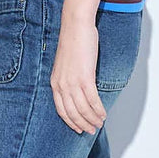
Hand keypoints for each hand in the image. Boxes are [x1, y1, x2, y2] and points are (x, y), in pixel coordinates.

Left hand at [50, 10, 105, 134]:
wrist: (75, 26)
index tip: (78, 129)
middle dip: (82, 124)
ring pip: (83, 109)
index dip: (71, 122)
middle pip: (72, 113)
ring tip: (100, 123)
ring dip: (92, 119)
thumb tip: (78, 91)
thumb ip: (68, 79)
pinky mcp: (85, 77)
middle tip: (91, 130)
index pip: (61, 110)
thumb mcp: (65, 65)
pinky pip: (92, 100)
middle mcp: (61, 85)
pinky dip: (98, 110)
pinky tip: (103, 114)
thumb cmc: (73, 42)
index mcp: (55, 82)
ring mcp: (72, 82)